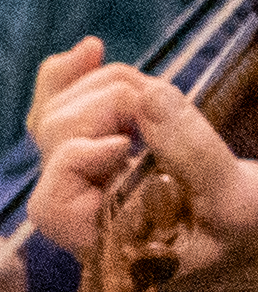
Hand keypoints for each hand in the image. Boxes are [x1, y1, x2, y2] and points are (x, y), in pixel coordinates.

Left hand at [30, 55, 257, 291]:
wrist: (250, 226)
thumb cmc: (245, 231)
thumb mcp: (235, 203)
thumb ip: (194, 158)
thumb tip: (149, 97)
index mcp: (106, 242)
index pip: (54, 204)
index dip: (77, 160)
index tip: (124, 145)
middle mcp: (84, 208)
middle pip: (55, 144)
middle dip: (100, 106)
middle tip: (156, 97)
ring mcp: (85, 175)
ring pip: (55, 117)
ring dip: (97, 86)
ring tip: (147, 86)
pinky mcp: (96, 147)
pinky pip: (61, 107)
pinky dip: (74, 76)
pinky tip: (92, 50)